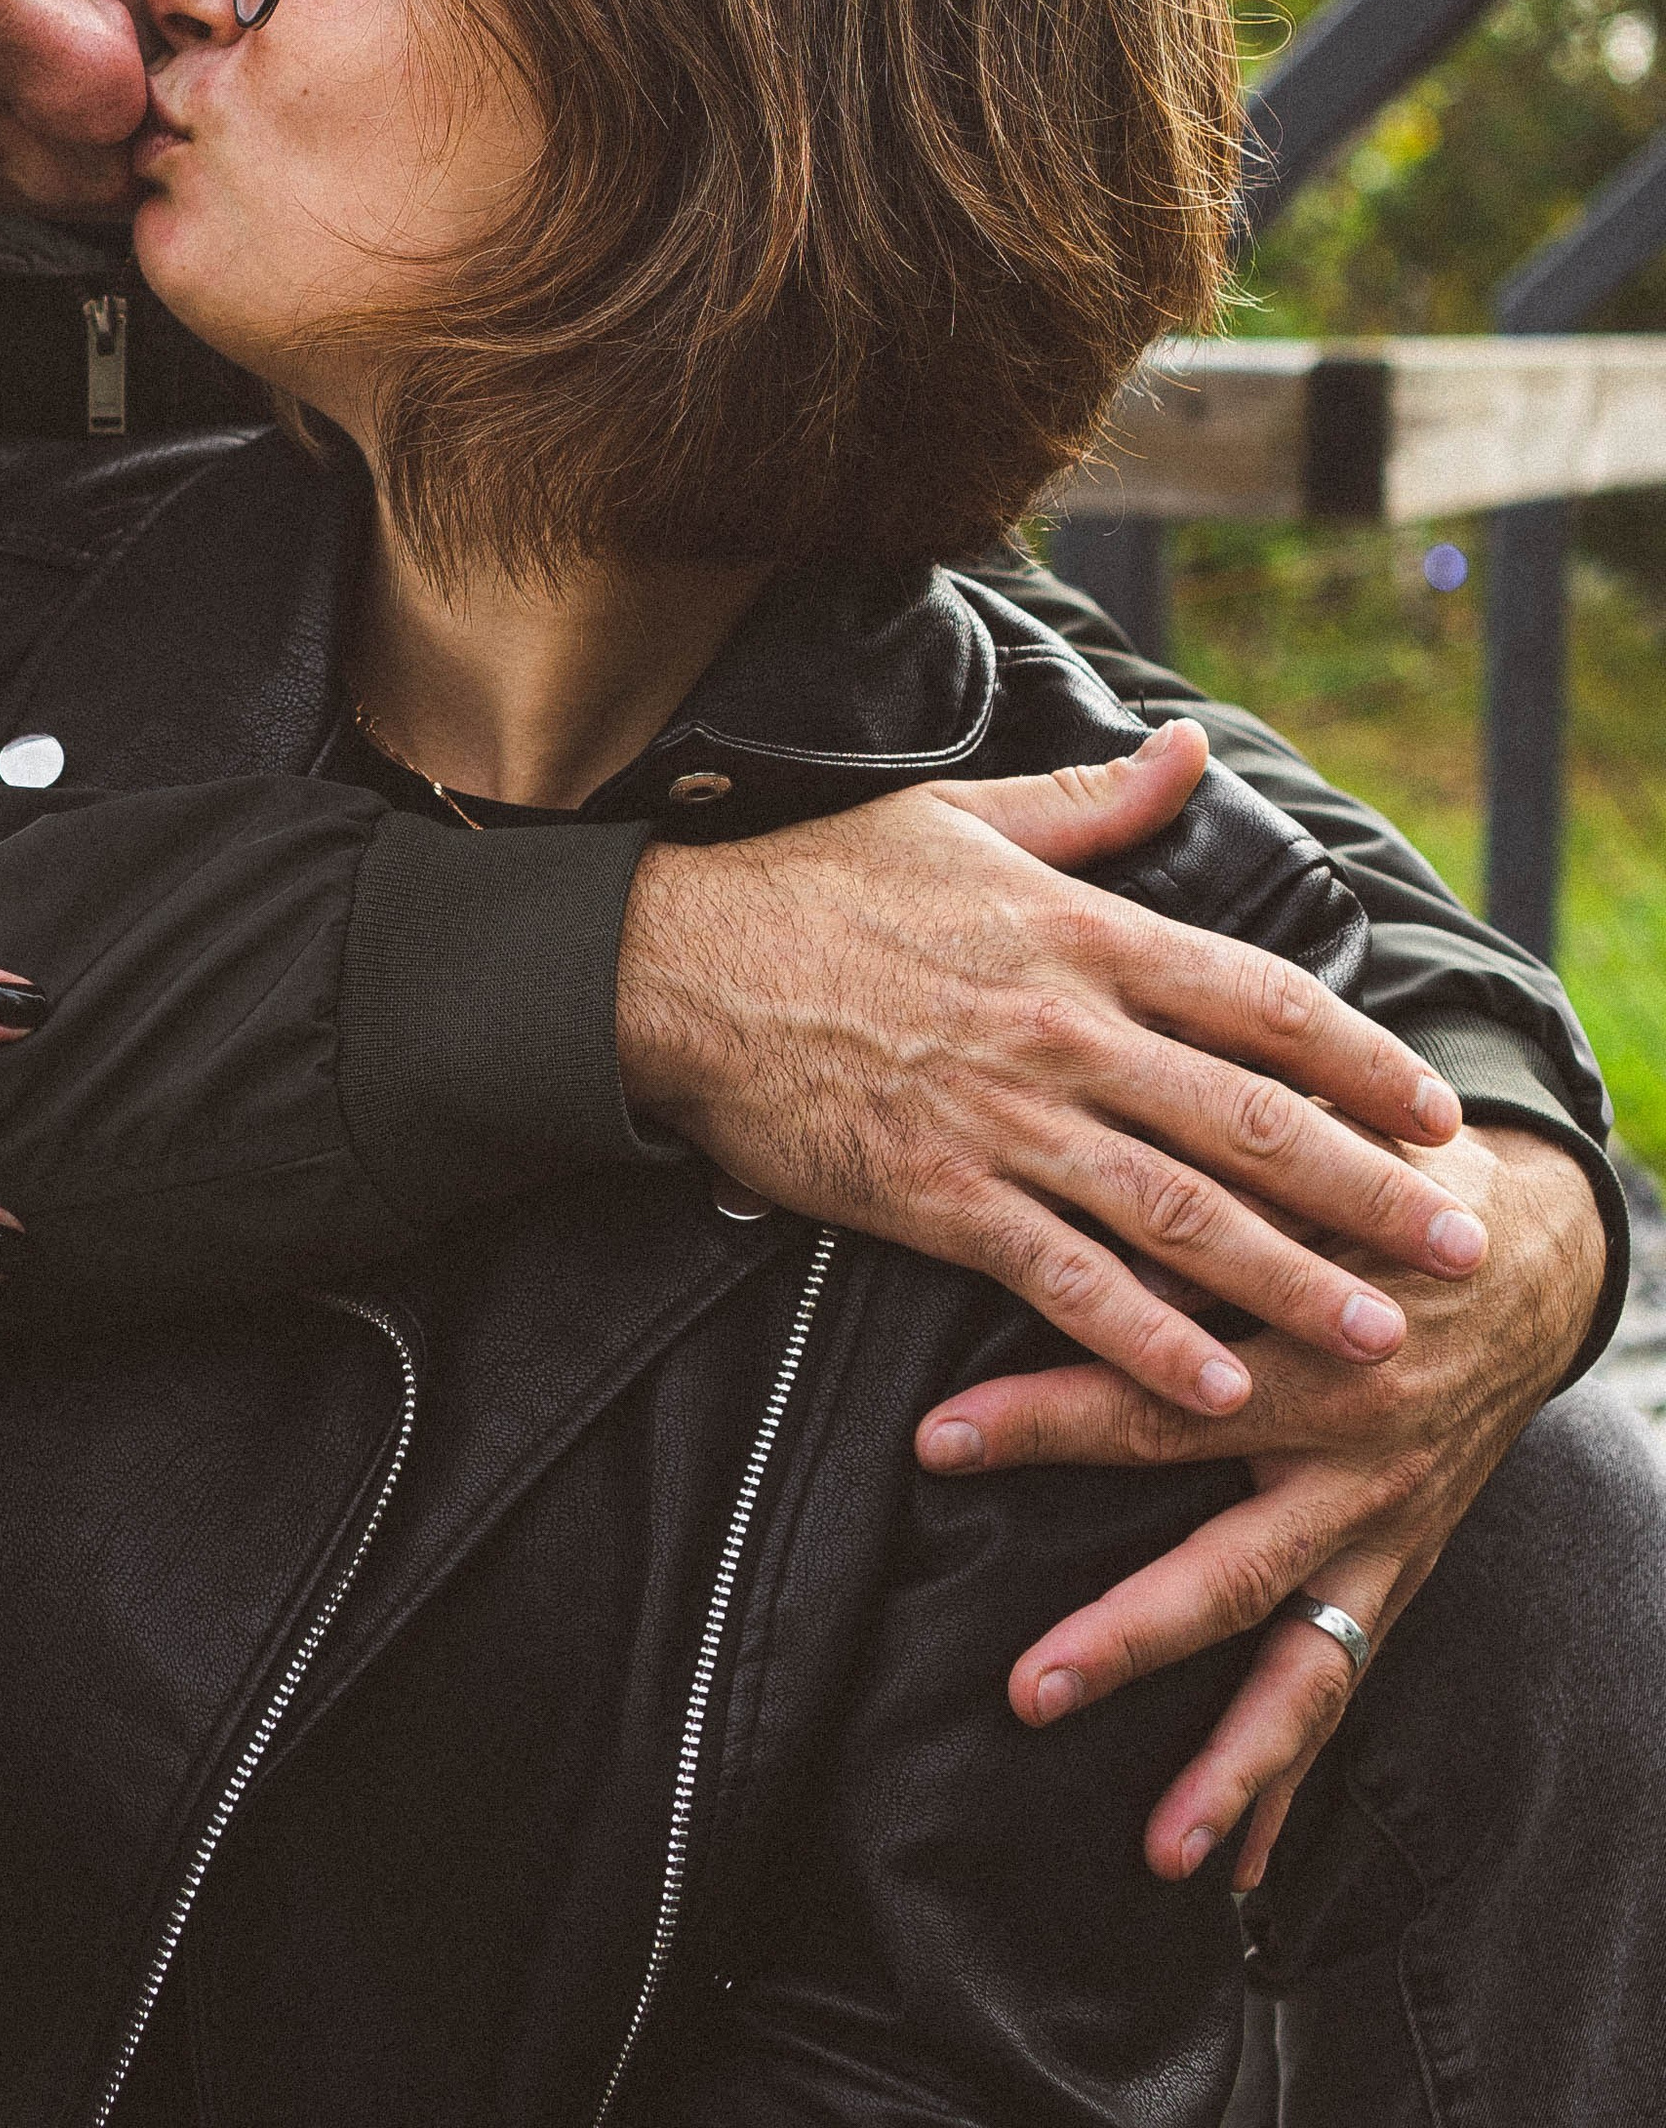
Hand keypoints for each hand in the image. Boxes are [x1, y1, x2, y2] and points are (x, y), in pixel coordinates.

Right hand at [618, 722, 1484, 1416]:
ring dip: (1288, 1280)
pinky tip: (1214, 1387)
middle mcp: (1063, 1028)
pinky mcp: (937, 1195)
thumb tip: (1187, 748)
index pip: (1258, 997)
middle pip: (1250, 1118)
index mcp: (1080, 934)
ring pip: (1179, 1210)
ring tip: (1377, 1337)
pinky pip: (1065, 1279)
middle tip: (1459, 1245)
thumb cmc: (818, 881)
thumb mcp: (962, 818)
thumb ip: (1091, 805)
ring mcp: (1003, 1118)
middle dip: (1368, 1190)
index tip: (1433, 1110)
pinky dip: (1146, 1339)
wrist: (675, 962)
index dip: (1361, 1056)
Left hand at [912, 1121, 1605, 1881]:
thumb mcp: (1312, 1176)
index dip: (1044, 1418)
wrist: (1526, 1255)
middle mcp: (1357, 1467)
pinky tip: (1228, 1867)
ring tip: (1157, 1851)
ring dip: (1230, 1762)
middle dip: (1128, 1636)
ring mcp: (1384, 1537)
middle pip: (1228, 1568)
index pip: (1158, 1399)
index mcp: (1321, 1358)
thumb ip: (1211, 1209)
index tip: (935, 1440)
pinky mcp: (1399, 1574)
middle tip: (1028, 1690)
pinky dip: (1289, 1781)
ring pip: (1301, 1667)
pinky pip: (1341, 1686)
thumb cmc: (1384, 1193)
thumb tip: (1087, 1227)